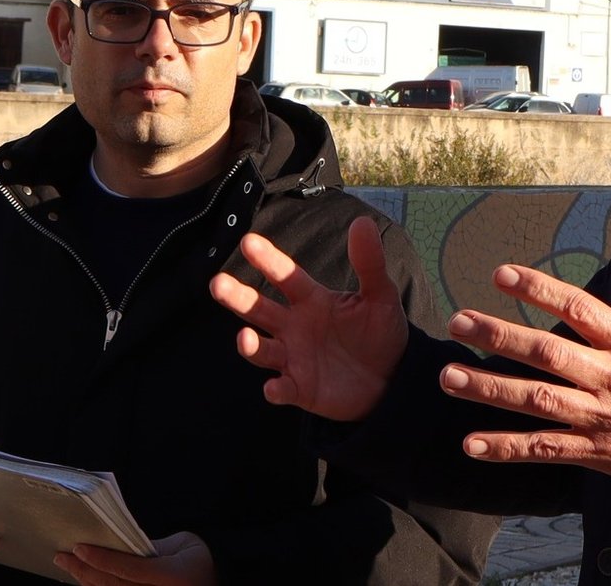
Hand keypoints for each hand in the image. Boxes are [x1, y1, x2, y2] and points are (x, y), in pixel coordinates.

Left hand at [55, 531, 214, 585]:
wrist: (215, 582)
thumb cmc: (198, 561)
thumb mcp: (183, 544)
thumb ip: (151, 547)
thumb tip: (117, 547)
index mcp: (173, 578)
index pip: (129, 569)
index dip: (102, 559)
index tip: (79, 547)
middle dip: (84, 570)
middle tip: (63, 557)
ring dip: (86, 582)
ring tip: (68, 566)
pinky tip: (84, 579)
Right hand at [208, 216, 407, 420]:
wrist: (392, 378)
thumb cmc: (380, 332)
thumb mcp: (380, 296)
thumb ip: (369, 263)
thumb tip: (362, 222)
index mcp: (311, 300)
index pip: (285, 276)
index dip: (268, 260)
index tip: (249, 241)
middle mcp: (294, 326)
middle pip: (259, 309)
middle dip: (237, 297)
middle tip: (217, 283)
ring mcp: (294, 358)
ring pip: (262, 349)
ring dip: (250, 345)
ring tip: (244, 337)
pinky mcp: (301, 388)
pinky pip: (283, 389)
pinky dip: (276, 390)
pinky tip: (274, 388)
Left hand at [438, 222, 610, 494]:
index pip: (578, 308)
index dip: (538, 289)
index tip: (501, 273)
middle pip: (546, 353)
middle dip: (498, 335)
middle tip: (457, 321)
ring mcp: (601, 418)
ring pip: (537, 401)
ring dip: (490, 388)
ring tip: (449, 376)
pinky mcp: (598, 453)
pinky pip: (546, 449)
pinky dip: (508, 449)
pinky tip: (471, 444)